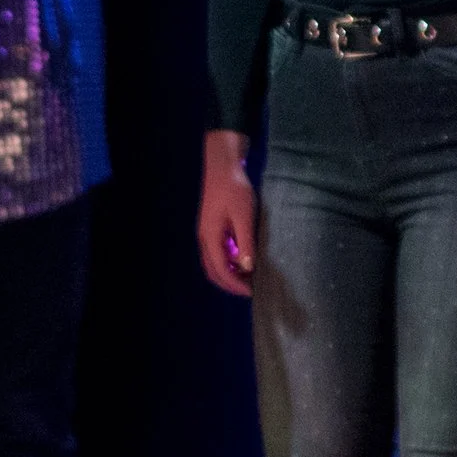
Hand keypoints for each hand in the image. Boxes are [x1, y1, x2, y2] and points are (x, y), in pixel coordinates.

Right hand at [197, 131, 257, 296]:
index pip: (221, 271)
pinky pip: (218, 251)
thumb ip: (245, 242)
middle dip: (230, 283)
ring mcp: (207, 232)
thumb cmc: (234, 188)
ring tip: (249, 277)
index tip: (252, 292)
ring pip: (215, 262)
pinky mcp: (213, 226)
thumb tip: (247, 267)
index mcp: (210, 237)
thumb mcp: (243, 216)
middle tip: (250, 289)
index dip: (235, 284)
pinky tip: (244, 259)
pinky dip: (229, 261)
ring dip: (229, 273)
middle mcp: (205, 238)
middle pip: (213, 271)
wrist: (223, 164)